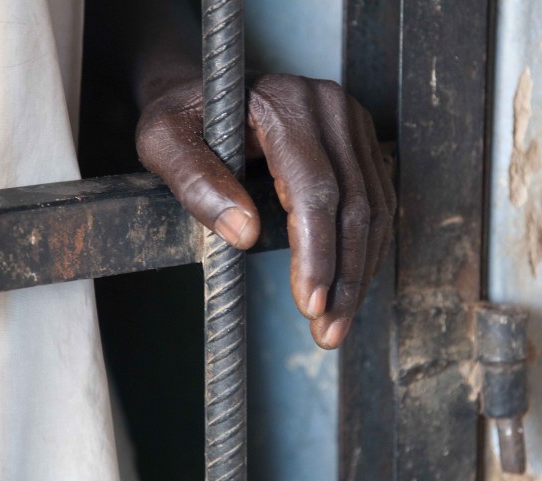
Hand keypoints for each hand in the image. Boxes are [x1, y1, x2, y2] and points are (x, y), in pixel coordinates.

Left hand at [136, 73, 394, 348]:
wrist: (212, 90)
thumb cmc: (184, 118)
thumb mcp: (164, 141)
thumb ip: (195, 181)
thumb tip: (243, 233)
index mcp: (284, 102)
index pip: (314, 188)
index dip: (315, 251)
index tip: (308, 302)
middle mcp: (330, 106)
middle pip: (353, 204)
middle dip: (343, 276)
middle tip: (327, 330)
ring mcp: (352, 123)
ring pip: (374, 208)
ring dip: (359, 273)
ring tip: (336, 322)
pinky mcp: (361, 143)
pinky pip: (377, 203)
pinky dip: (365, 251)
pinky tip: (348, 286)